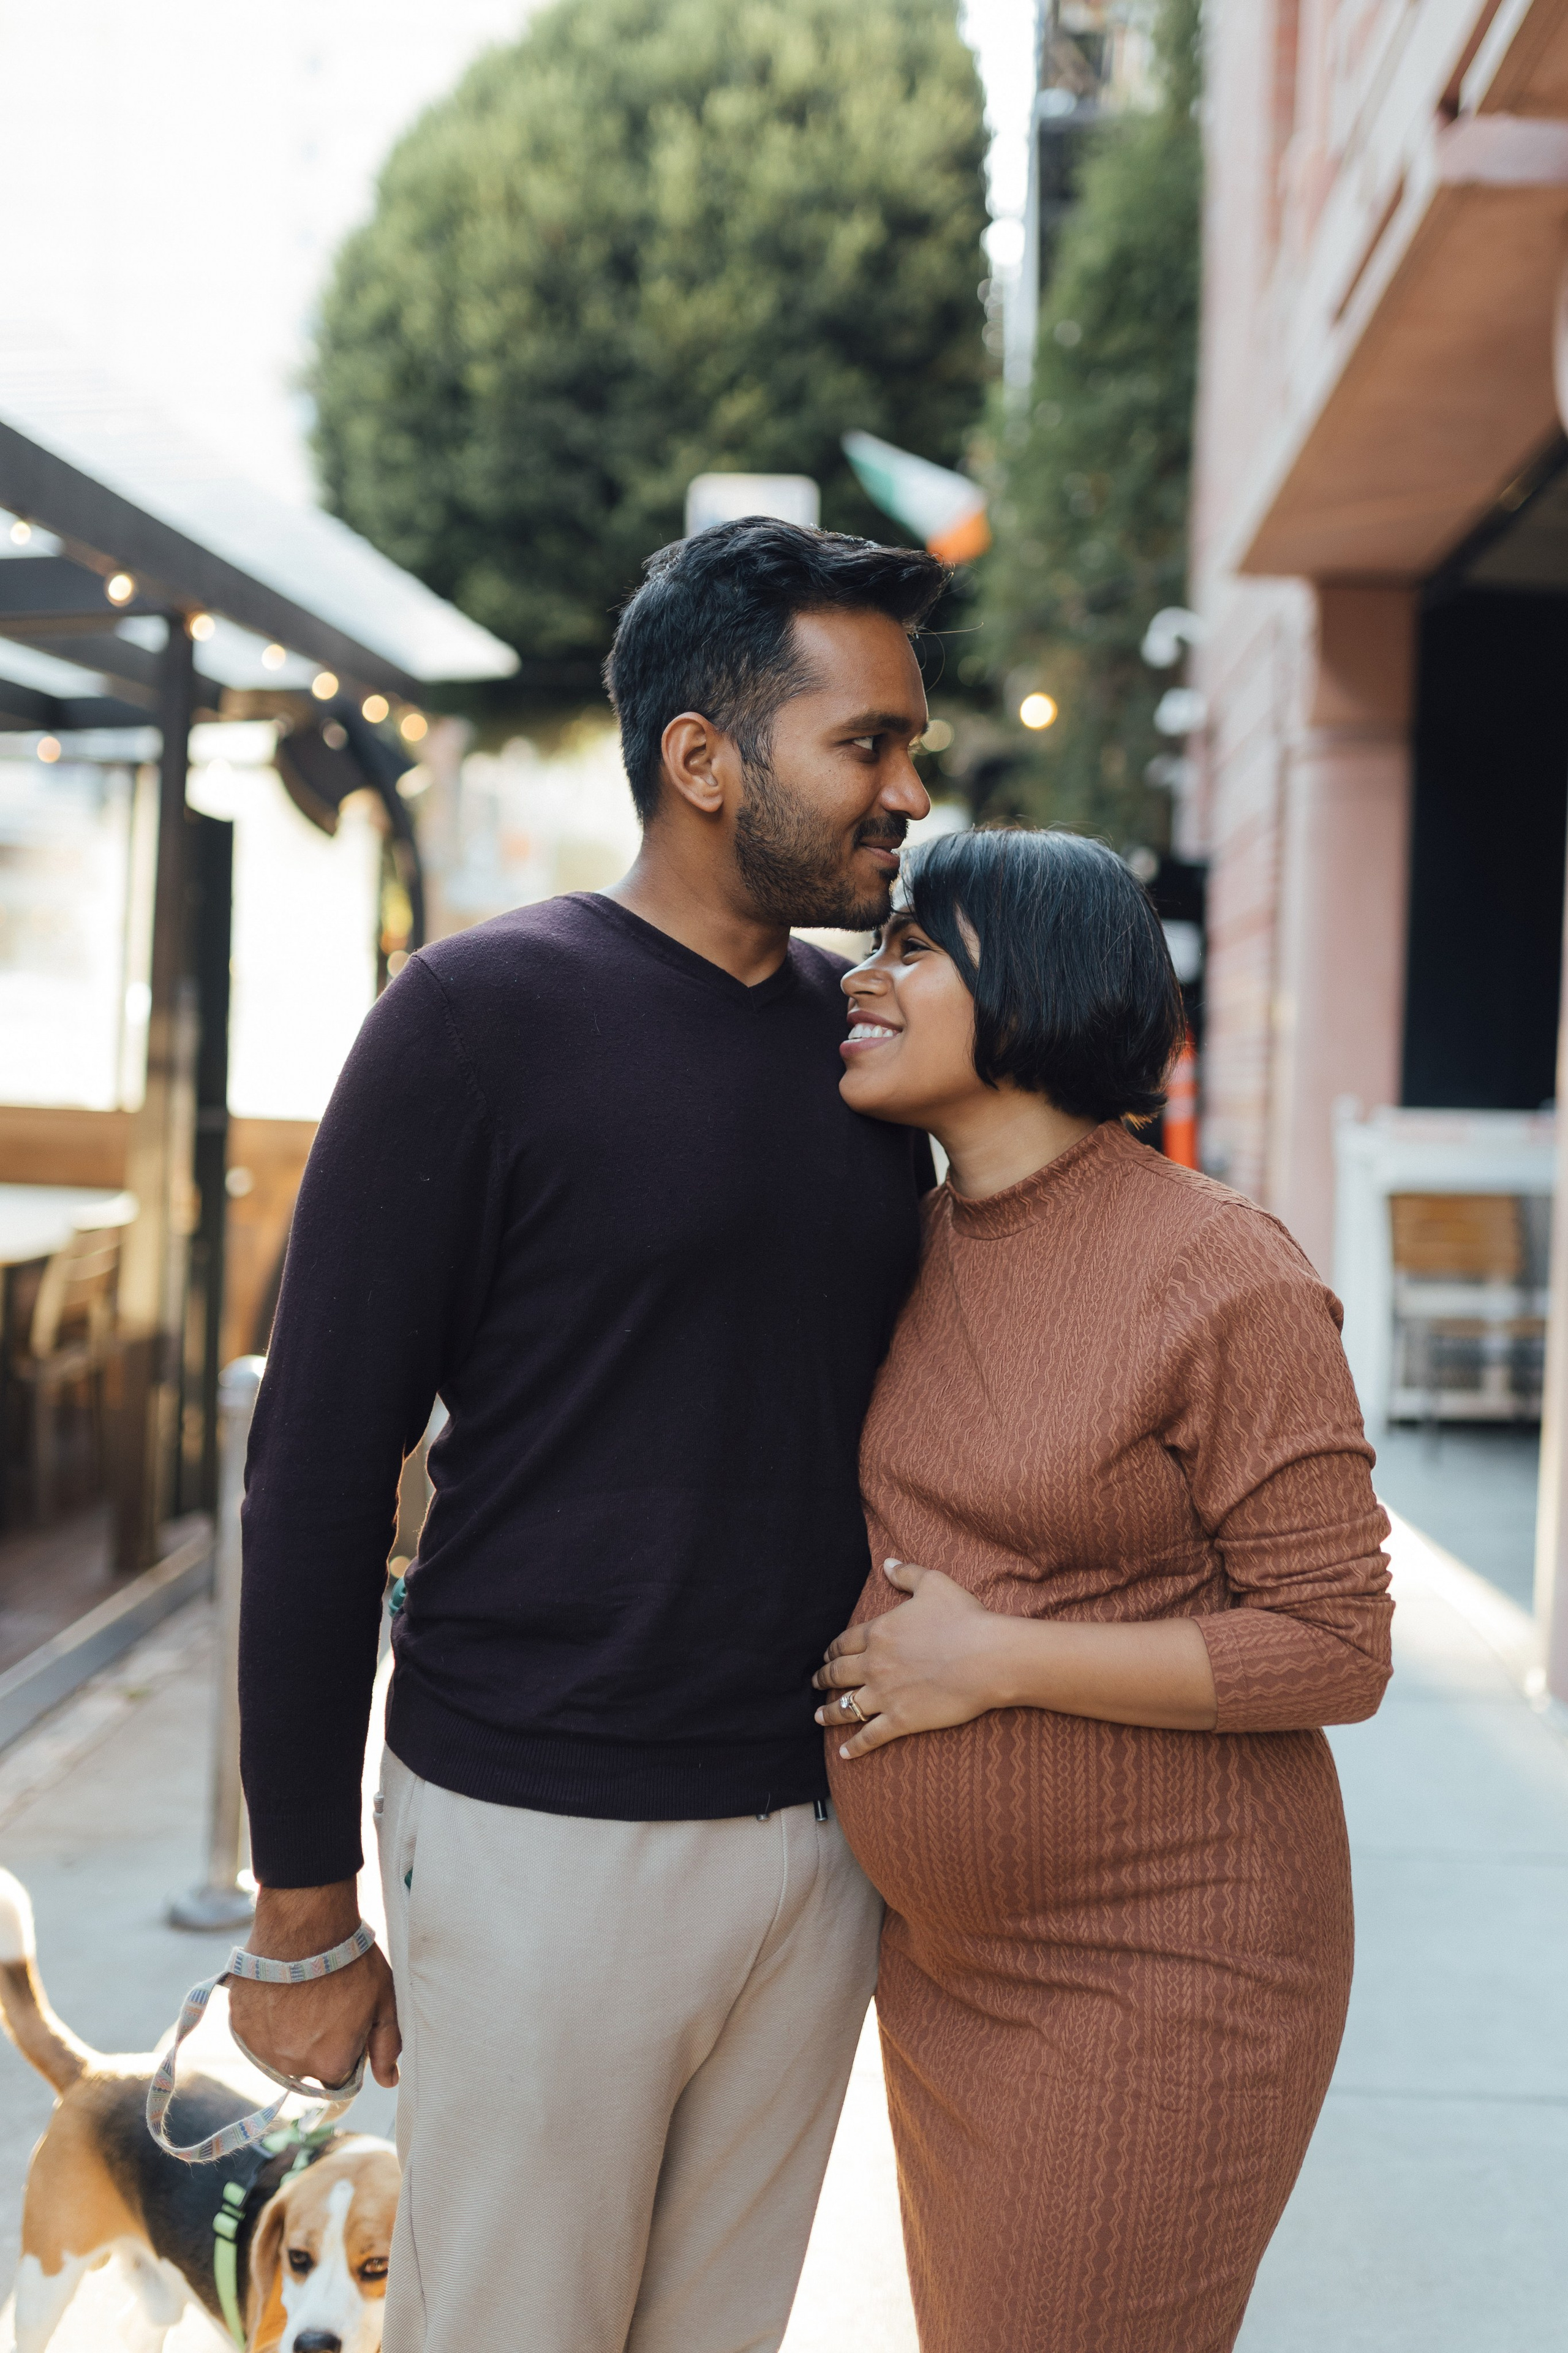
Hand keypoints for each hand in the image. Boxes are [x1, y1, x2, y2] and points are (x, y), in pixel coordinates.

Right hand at [227, 1882, 400, 2091]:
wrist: (304, 1924)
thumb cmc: (350, 1960)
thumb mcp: (383, 2000)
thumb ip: (386, 2045)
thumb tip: (389, 2081)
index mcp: (331, 2064)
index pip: (339, 2078)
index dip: (345, 2051)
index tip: (345, 2023)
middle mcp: (293, 2065)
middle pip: (307, 2065)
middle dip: (316, 2042)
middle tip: (323, 2001)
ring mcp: (261, 2047)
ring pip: (278, 2050)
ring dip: (287, 2032)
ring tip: (300, 1993)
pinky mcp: (239, 2025)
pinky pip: (255, 2032)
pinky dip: (265, 2018)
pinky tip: (278, 1990)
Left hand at [813, 1558, 1010, 1758]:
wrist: (986, 1657)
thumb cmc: (963, 1618)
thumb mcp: (934, 1584)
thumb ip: (906, 1574)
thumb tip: (887, 1562)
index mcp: (879, 1633)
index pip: (844, 1642)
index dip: (832, 1649)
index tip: (826, 1655)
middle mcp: (874, 1664)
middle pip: (839, 1674)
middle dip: (824, 1678)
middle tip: (815, 1683)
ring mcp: (885, 1695)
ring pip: (846, 1707)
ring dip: (830, 1713)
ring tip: (818, 1717)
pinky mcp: (901, 1720)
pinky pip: (870, 1736)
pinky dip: (855, 1747)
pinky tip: (844, 1753)